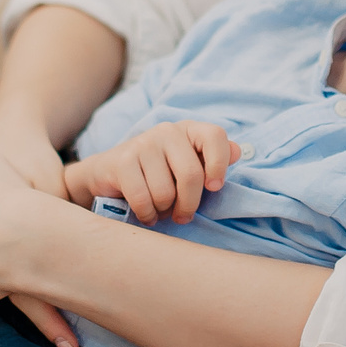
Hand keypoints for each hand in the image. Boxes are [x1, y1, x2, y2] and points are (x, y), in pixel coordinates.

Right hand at [61, 122, 240, 223]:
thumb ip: (213, 160)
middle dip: (189, 204)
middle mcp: (167, 131)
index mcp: (189, 130)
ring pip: (166, 192)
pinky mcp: (122, 160)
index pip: (215, 136)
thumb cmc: (157, 173)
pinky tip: (146, 213)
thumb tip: (238, 152)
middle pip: (191, 175)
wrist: (107, 174)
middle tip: (183, 216)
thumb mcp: (187, 165)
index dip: (219, 164)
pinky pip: (144, 199)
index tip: (214, 187)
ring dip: (164, 211)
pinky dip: (147, 214)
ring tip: (160, 209)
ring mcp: (143, 143)